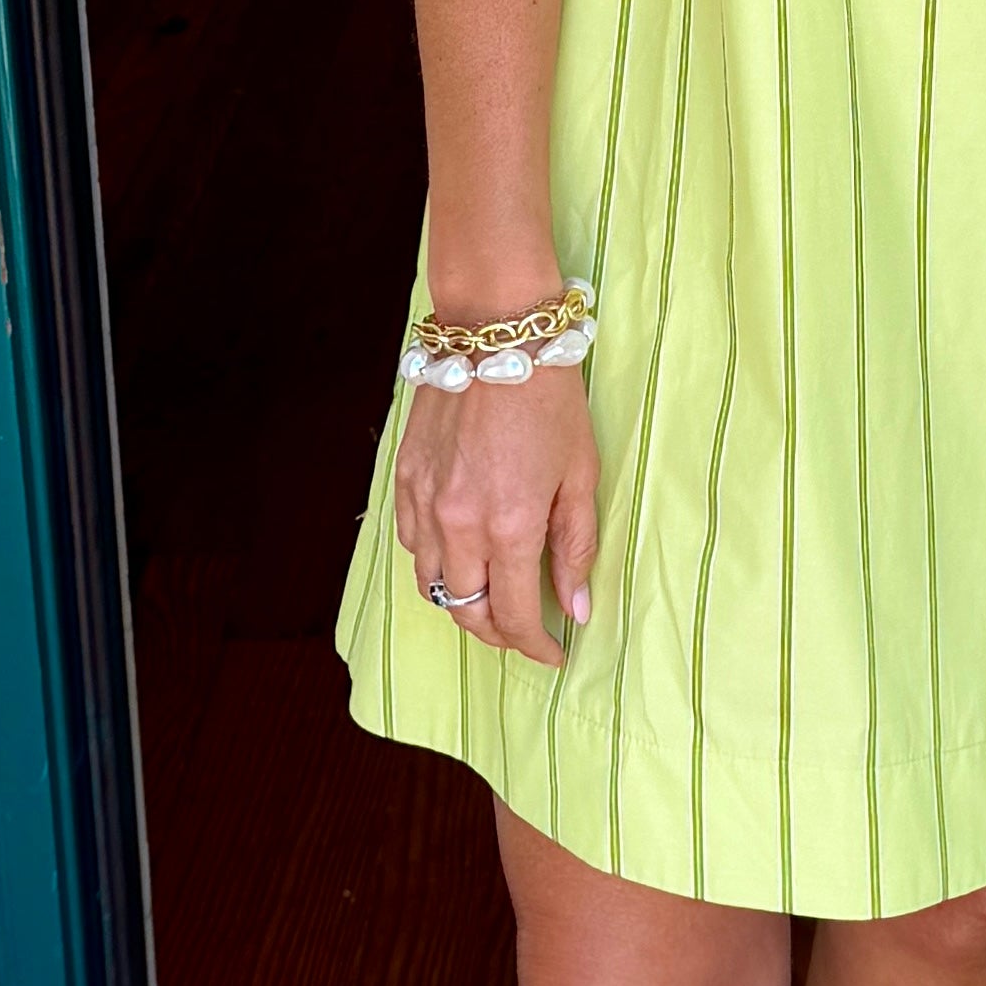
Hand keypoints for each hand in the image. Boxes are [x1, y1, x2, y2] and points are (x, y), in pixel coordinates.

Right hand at [396, 361, 598, 665]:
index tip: (554, 652)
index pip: (514, 616)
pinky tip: (461, 556)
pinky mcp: (404, 481)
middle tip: (525, 632)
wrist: (494, 334)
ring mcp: (424, 503)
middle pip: (467, 611)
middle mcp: (459, 525)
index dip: (535, 646)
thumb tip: (574, 607)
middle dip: (498, 634)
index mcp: (510, 527)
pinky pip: (413, 546)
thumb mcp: (581, 475)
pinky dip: (436, 564)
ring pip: (432, 585)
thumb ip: (575, 547)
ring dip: (463, 602)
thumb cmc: (549, 399)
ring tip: (493, 599)